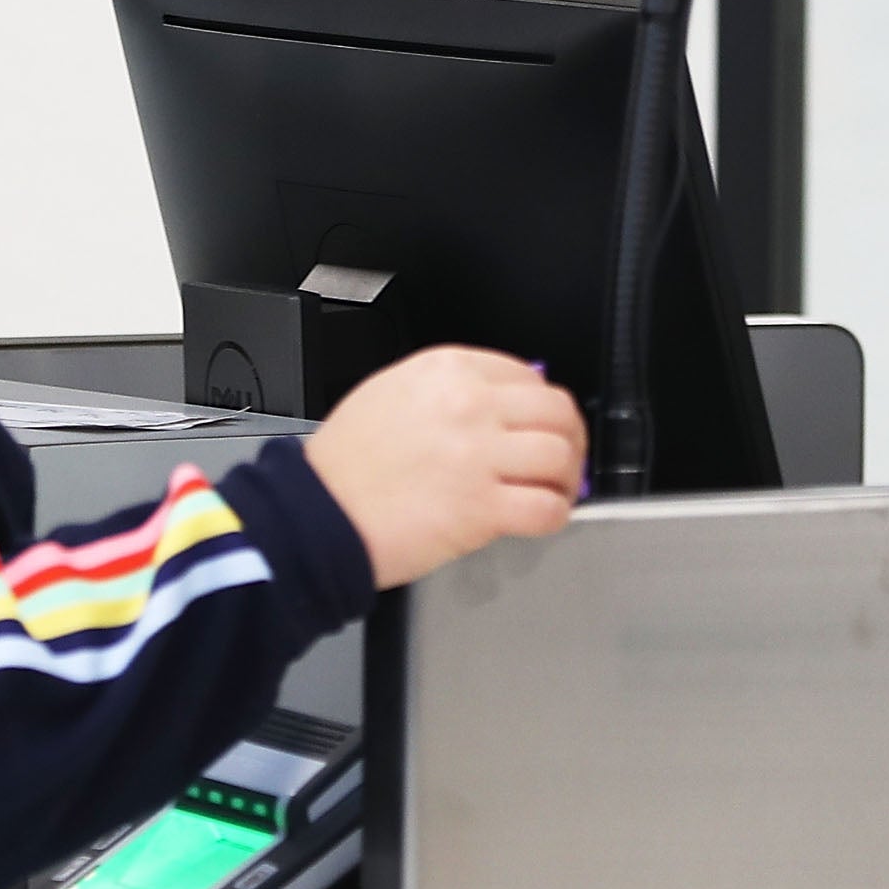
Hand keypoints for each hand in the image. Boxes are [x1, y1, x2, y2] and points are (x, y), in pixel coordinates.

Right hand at [302, 346, 587, 588]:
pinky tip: (543, 518)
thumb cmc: (345, 464)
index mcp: (448, 370)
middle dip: (570, 437)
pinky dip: (555, 515)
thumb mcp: (391, 392)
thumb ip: (447, 390)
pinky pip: (547, 508)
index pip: (527, 375)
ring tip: (555, 490)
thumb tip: (496, 402)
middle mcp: (470, 405)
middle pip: (556, 411)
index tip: (543, 425)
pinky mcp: (482, 509)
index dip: (543, 405)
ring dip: (567, 477)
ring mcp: (479, 456)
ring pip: (560, 456)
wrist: (317, 515)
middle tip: (565, 458)